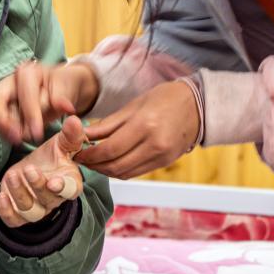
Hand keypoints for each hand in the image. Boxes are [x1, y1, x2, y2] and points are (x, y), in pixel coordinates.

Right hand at [0, 60, 97, 143]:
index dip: (30, 115)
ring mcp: (0, 93)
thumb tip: (65, 106)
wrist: (60, 88)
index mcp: (27, 73)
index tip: (37, 133)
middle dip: (1, 121)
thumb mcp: (67, 91)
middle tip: (16, 137)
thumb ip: (62, 100)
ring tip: (15, 137)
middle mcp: (9, 81)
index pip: (23, 95)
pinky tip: (12, 135)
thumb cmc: (63, 87)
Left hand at [0, 117, 86, 228]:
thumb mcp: (60, 144)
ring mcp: (36, 208)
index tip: (53, 182)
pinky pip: (13, 220)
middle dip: (37, 185)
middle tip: (28, 168)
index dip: (62, 188)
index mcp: (69, 183)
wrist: (31, 170)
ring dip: (20, 194)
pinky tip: (1, 196)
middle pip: (48, 199)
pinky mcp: (18, 213)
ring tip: (13, 175)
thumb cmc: (50, 158)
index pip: (70, 190)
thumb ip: (69, 135)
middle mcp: (53, 199)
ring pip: (30, 210)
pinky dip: (6, 212)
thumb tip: (74, 120)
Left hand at [74, 80, 199, 178]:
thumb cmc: (163, 99)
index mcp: (144, 126)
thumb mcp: (133, 106)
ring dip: (105, 170)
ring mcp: (161, 157)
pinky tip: (110, 163)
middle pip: (115, 166)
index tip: (76, 152)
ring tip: (92, 161)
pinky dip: (119, 171)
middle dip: (94, 165)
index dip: (89, 154)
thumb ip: (107, 124)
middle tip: (80, 159)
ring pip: (125, 173)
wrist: (197, 106)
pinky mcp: (165, 164)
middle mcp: (154, 145)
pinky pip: (136, 172)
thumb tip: (84, 135)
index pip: (109, 149)